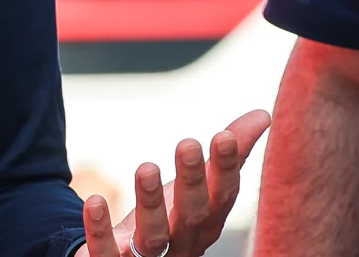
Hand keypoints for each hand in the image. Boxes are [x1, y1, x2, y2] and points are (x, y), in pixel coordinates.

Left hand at [77, 109, 271, 256]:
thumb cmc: (173, 217)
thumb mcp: (200, 184)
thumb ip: (230, 152)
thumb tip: (263, 115)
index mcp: (207, 221)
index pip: (223, 196)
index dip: (226, 168)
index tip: (224, 136)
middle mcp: (184, 242)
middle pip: (192, 215)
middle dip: (191, 181)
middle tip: (187, 143)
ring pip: (154, 237)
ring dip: (150, 204)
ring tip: (145, 167)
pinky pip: (107, 254)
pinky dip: (100, 231)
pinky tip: (94, 201)